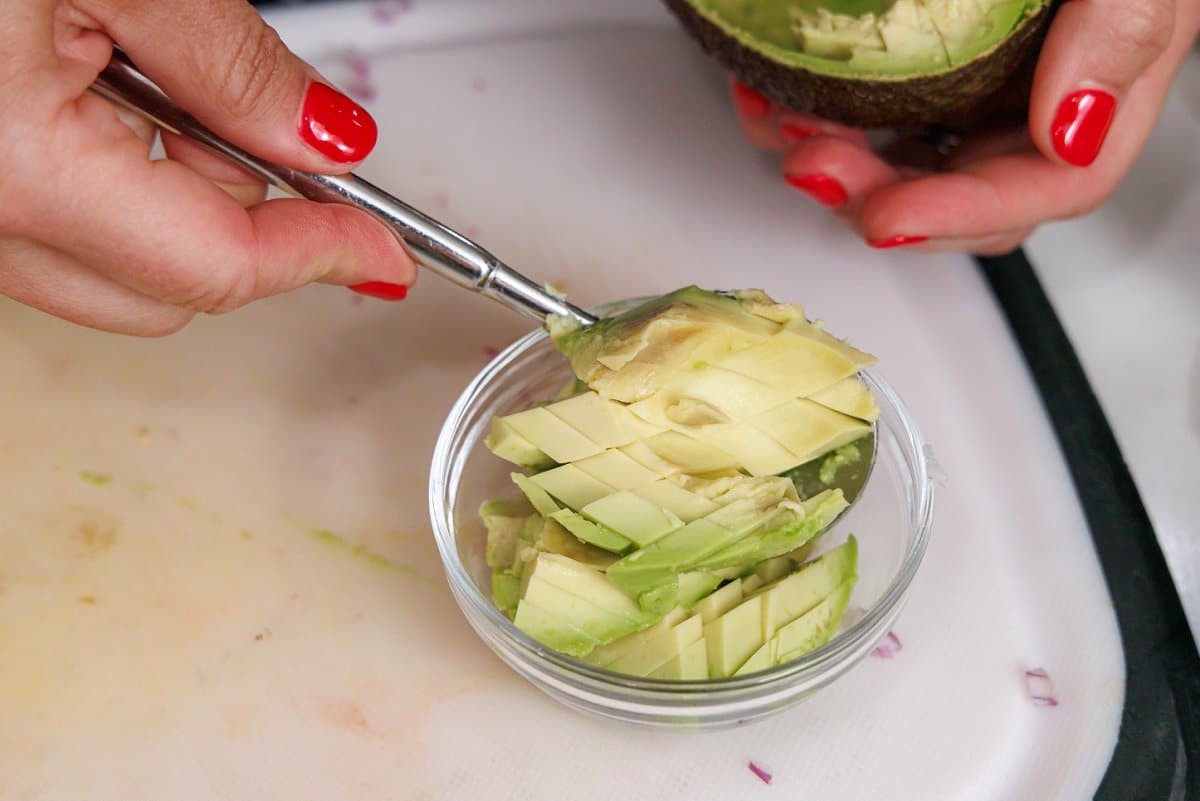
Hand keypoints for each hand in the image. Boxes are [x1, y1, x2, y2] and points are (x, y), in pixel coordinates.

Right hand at [0, 0, 415, 335]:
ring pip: (107, 268)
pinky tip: (106, 94)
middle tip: (289, 150)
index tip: (380, 246)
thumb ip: (232, 63)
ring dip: (173, 203)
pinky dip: (107, 181)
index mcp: (11, 165)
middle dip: (248, 231)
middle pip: (167, 291)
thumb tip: (324, 137)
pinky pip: (47, 226)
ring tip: (166, 82)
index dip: (321, 253)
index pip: (220, 264)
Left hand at [731, 0, 1199, 254]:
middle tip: (812, 164)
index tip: (888, 214)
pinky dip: (806, 115)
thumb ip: (1122, 27)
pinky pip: (860, 116)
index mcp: (1097, 87)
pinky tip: (768, 90)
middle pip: (960, 193)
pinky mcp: (914, 66)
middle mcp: (1032, 101)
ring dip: (832, 161)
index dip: (964, 214)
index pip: (1048, 184)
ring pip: (900, 167)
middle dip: (876, 196)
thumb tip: (1072, 131)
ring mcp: (970, 87)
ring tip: (780, 122)